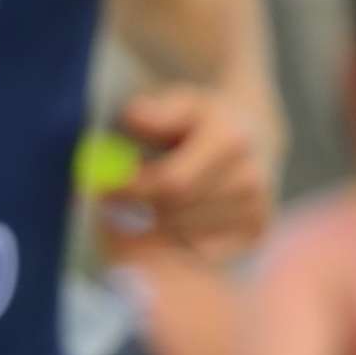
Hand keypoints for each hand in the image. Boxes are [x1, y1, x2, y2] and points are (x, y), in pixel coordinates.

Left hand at [96, 76, 278, 256]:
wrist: (257, 135)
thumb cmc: (204, 120)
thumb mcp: (182, 101)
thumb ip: (158, 111)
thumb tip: (133, 117)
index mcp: (231, 142)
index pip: (171, 182)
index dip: (131, 191)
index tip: (99, 188)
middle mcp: (250, 180)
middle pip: (175, 215)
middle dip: (134, 212)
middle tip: (104, 207)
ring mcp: (256, 211)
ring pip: (185, 237)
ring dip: (152, 229)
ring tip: (135, 210)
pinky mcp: (256, 234)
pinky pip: (201, 253)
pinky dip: (175, 245)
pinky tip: (163, 226)